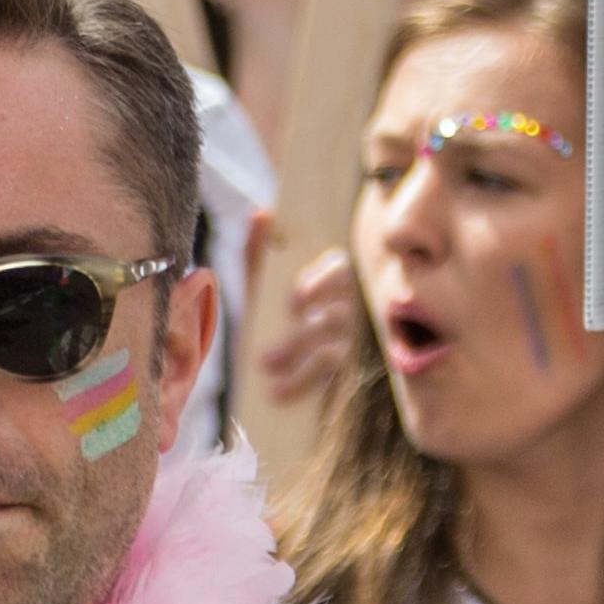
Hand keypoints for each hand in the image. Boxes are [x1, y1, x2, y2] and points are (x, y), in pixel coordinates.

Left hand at [253, 240, 358, 408]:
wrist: (259, 379)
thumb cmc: (265, 321)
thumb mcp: (257, 288)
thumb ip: (258, 253)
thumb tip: (262, 213)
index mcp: (328, 284)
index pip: (341, 272)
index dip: (322, 283)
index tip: (294, 300)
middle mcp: (345, 313)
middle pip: (341, 312)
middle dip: (307, 328)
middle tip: (278, 337)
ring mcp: (346, 347)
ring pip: (334, 347)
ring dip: (298, 356)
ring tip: (265, 364)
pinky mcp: (341, 377)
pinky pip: (329, 377)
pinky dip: (300, 382)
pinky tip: (277, 391)